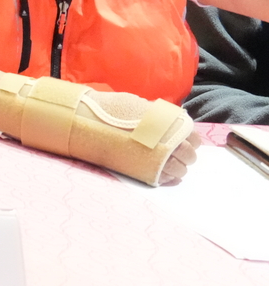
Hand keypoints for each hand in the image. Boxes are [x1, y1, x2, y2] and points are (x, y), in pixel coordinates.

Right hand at [82, 86, 199, 182]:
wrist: (90, 122)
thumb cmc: (113, 110)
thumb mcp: (142, 106)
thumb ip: (160, 116)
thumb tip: (170, 122)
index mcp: (172, 124)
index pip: (194, 138)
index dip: (190, 141)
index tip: (183, 142)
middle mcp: (170, 141)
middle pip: (189, 155)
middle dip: (186, 156)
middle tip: (176, 155)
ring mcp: (159, 158)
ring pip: (180, 170)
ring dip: (178, 168)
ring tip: (168, 165)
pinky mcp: (146, 171)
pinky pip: (166, 179)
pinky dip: (168, 178)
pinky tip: (164, 175)